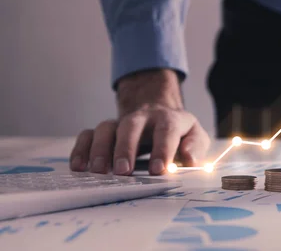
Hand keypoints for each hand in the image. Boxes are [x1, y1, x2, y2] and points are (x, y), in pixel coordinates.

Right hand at [69, 69, 209, 174]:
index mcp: (169, 119)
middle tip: (124, 171)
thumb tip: (189, 159)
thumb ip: (195, 147)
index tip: (159, 170)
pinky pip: (88, 135)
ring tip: (98, 172)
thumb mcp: (195, 137)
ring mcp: (121, 123)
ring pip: (106, 128)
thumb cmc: (179, 133)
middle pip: (130, 126)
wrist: (159, 114)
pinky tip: (79, 167)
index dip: (163, 149)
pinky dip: (81, 149)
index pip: (167, 130)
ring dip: (100, 150)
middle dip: (126, 148)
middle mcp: (143, 118)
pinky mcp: (106, 131)